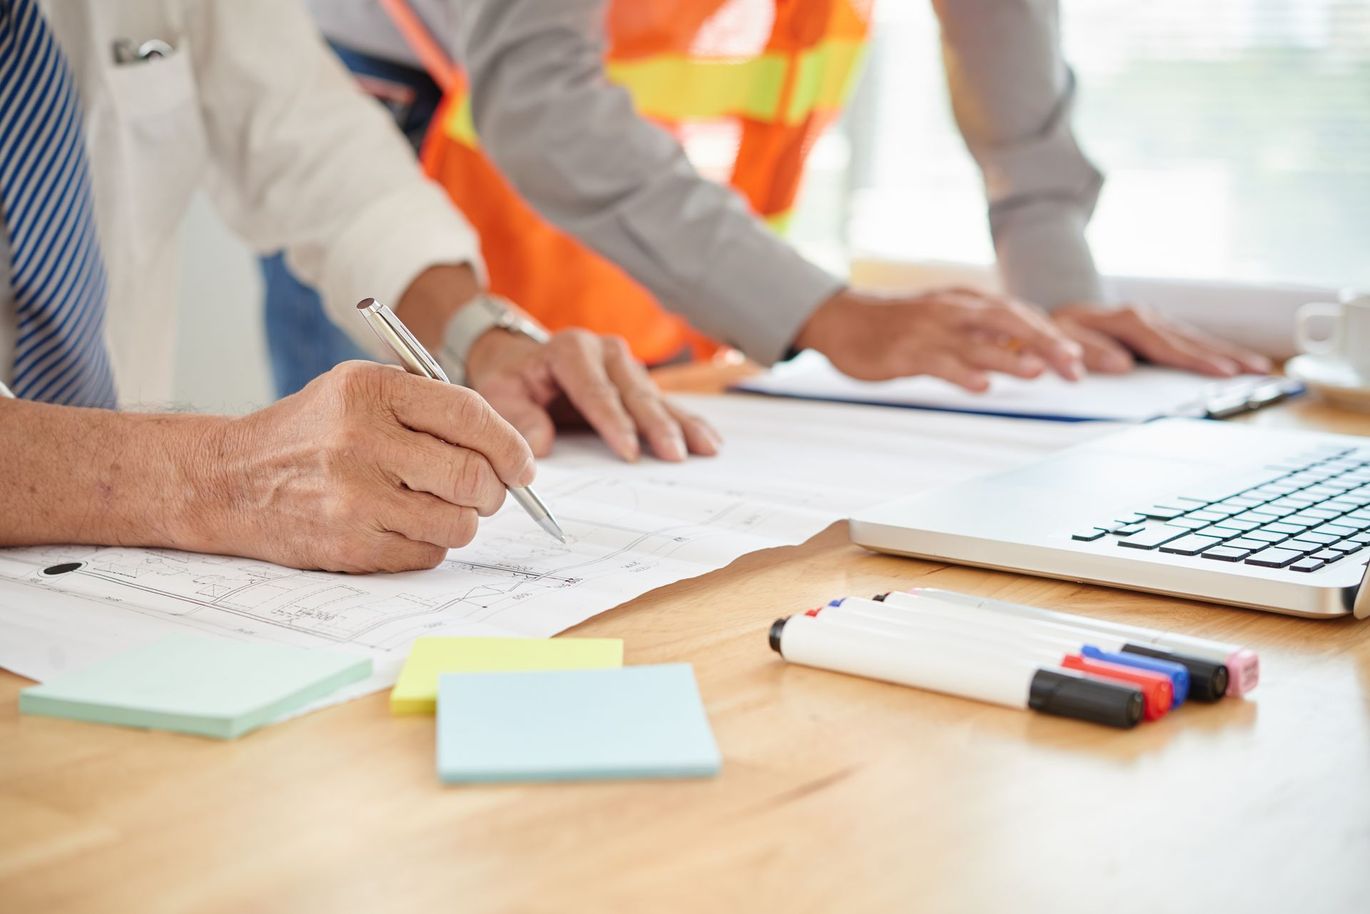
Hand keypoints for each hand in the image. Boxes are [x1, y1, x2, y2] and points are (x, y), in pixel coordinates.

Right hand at [215, 361, 534, 572]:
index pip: (468, 414)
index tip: (524, 464)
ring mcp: (354, 498)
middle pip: (471, 475)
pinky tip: (404, 525)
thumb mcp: (358, 390)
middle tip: (489, 491)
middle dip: (494, 489)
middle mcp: (361, 441)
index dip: (509, 444)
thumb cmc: (311, 432)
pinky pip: (428, 554)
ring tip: (440, 506)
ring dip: (464, 520)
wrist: (230, 480)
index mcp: (371, 390)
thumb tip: (509, 450)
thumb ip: (428, 406)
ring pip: (458, 522)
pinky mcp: (350, 546)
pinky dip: (431, 544)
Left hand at [465, 327, 720, 462]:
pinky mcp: (638, 382)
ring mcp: (627, 365)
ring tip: (706, 448)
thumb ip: (519, 417)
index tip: (629, 451)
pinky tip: (709, 440)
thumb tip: (541, 445)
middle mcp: (606, 351)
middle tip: (673, 455)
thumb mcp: (501, 393)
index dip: (614, 421)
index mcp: (571, 350)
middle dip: (655, 426)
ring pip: (656, 398)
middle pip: (634, 393)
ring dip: (681, 425)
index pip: (595, 389)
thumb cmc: (514, 379)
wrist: (522, 359)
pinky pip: (665, 404)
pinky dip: (687, 422)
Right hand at [794, 288, 1084, 390]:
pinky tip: (981, 386)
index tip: (1082, 360)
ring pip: (978, 342)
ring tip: (1040, 373)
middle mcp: (954, 311)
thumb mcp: (946, 320)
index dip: (1054, 336)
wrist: (840, 320)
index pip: (1021, 315)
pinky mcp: (905, 352)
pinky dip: (961, 373)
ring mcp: (929, 331)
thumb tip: (1029, 352)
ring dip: (1011, 357)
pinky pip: (938, 362)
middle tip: (1076, 369)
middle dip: (1046, 344)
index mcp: (967, 301)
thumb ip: (984, 334)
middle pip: (1009, 322)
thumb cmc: (898, 325)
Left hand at [1052, 304, 1271, 376]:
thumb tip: (1122, 365)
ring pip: (1194, 339)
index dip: (1194, 359)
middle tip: (1257, 372)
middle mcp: (1142, 318)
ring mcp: (1151, 322)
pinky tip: (1234, 362)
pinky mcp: (1154, 330)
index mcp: (1123, 321)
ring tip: (1259, 368)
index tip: (1222, 373)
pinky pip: (1188, 341)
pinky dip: (1213, 351)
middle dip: (1225, 356)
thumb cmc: (1053, 334)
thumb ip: (1087, 352)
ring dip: (1227, 353)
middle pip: (1189, 340)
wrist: (1048, 317)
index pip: (1165, 344)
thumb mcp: (1058, 341)